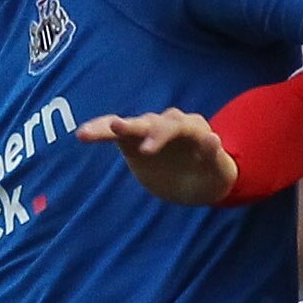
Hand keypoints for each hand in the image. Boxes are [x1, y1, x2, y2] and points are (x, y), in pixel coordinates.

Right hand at [77, 109, 238, 204]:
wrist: (200, 180)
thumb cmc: (212, 175)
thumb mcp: (219, 171)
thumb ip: (214, 155)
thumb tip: (212, 138)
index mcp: (192, 128)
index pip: (176, 127)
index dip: (161, 136)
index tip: (146, 151)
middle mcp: (169, 124)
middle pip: (150, 122)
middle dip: (133, 126)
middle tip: (116, 128)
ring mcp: (150, 130)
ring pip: (130, 125)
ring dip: (110, 127)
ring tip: (87, 133)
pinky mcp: (134, 140)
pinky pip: (115, 132)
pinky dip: (100, 132)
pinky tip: (83, 134)